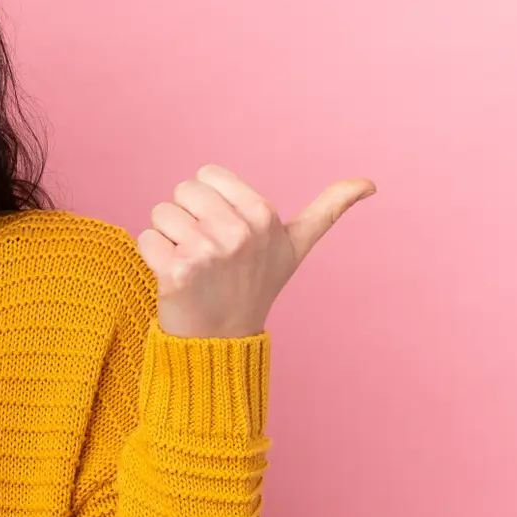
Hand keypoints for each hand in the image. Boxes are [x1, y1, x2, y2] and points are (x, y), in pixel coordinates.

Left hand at [138, 164, 375, 338]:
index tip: (223, 230)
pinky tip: (174, 279)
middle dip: (185, 217)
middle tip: (205, 252)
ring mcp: (208, 252)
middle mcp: (238, 231)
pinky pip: (145, 240)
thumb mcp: (296, 246)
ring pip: (160, 214)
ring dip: (167, 238)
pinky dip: (152, 257)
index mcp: (263, 215)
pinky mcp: (176, 272)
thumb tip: (370, 184)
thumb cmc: (256, 285)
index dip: (207, 201)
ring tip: (191, 265)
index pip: (206, 175)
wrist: (224, 341)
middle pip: (181, 191)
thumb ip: (328, 210)